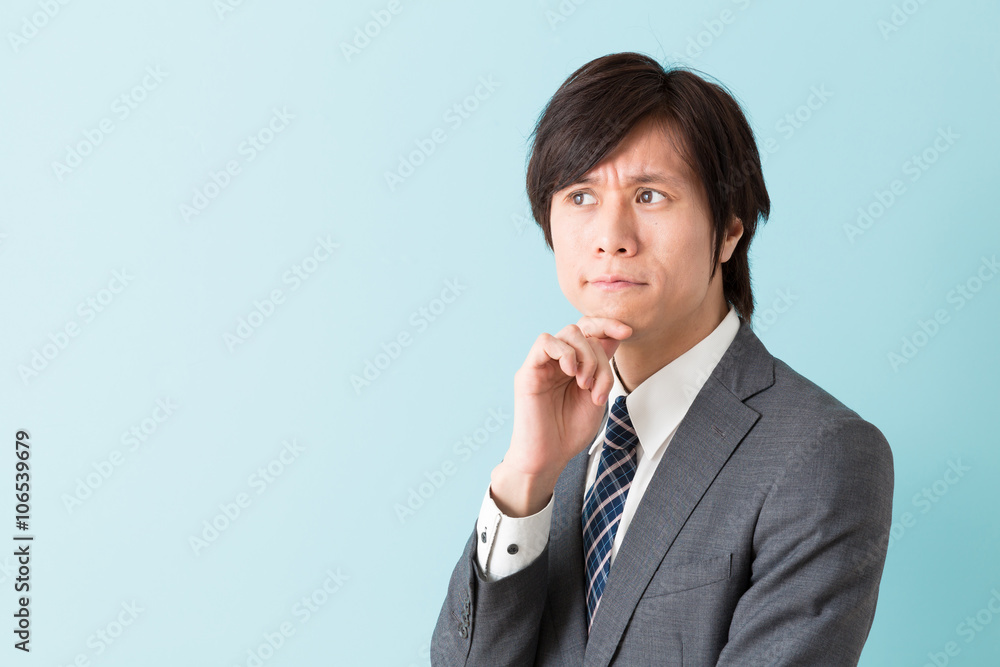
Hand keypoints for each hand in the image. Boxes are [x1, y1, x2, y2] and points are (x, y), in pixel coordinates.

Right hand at [490, 316, 631, 516]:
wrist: (548, 457)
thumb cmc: (569, 431)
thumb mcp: (596, 396)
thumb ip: (603, 369)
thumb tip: (613, 337)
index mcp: (576, 365)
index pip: (590, 331)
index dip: (609, 324)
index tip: (627, 332)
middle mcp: (559, 361)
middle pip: (583, 330)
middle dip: (598, 353)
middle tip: (597, 384)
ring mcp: (543, 364)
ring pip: (568, 333)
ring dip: (585, 356)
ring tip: (584, 384)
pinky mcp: (528, 371)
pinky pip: (544, 342)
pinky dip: (564, 352)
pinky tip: (570, 373)